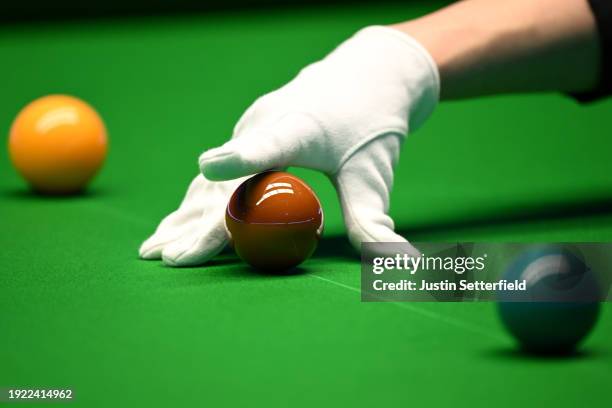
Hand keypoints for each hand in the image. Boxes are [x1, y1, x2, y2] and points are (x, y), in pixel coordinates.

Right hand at [140, 26, 438, 265]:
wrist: (367, 73)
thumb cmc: (372, 123)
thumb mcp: (374, 172)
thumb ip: (371, 219)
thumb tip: (398, 266)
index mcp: (298, 126)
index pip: (266, 145)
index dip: (238, 159)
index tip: (210, 167)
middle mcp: (263, 123)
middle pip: (226, 182)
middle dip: (197, 224)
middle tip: (173, 259)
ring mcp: (248, 128)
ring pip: (210, 181)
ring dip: (183, 217)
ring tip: (153, 250)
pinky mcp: (245, 135)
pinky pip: (215, 177)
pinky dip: (195, 204)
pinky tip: (174, 225)